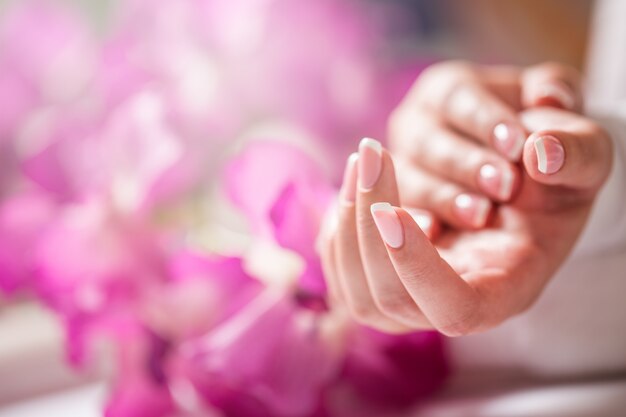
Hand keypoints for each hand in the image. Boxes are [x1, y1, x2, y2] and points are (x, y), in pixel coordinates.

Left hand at [320, 124, 610, 334]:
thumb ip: (577, 152)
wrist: (517, 179)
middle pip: (389, 299)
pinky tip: (352, 185)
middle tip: (374, 153)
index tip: (392, 210)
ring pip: (356, 293)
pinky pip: (342, 273)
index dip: (417, 268)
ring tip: (364, 160)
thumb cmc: (552, 173)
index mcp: (507, 285)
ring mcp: (413, 297)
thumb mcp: (584, 152)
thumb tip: (541, 151)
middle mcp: (454, 303)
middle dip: (369, 225)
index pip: (455, 309)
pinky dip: (336, 228)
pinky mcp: (383, 277)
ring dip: (347, 223)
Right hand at [389, 61, 582, 228]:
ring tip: (483, 215)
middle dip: (467, 164)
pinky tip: (436, 232)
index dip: (487, 121)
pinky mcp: (400, 207)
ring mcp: (403, 167)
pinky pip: (401, 214)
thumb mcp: (577, 136)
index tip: (518, 146)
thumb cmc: (551, 153)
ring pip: (411, 178)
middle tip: (506, 185)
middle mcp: (415, 124)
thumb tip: (548, 102)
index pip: (459, 96)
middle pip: (428, 140)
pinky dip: (419, 221)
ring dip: (446, 197)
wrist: (537, 198)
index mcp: (450, 89)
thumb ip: (572, 122)